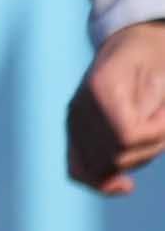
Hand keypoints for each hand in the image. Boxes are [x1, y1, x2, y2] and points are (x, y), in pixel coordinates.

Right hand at [71, 21, 164, 192]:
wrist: (134, 43)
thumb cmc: (156, 57)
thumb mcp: (162, 78)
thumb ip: (150, 119)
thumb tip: (130, 148)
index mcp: (102, 88)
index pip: (126, 135)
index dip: (156, 135)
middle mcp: (80, 107)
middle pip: (114, 156)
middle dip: (149, 151)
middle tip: (163, 126)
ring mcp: (74, 121)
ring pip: (101, 168)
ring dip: (135, 161)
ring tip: (150, 136)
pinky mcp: (76, 132)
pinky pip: (79, 170)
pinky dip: (100, 182)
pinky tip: (123, 186)